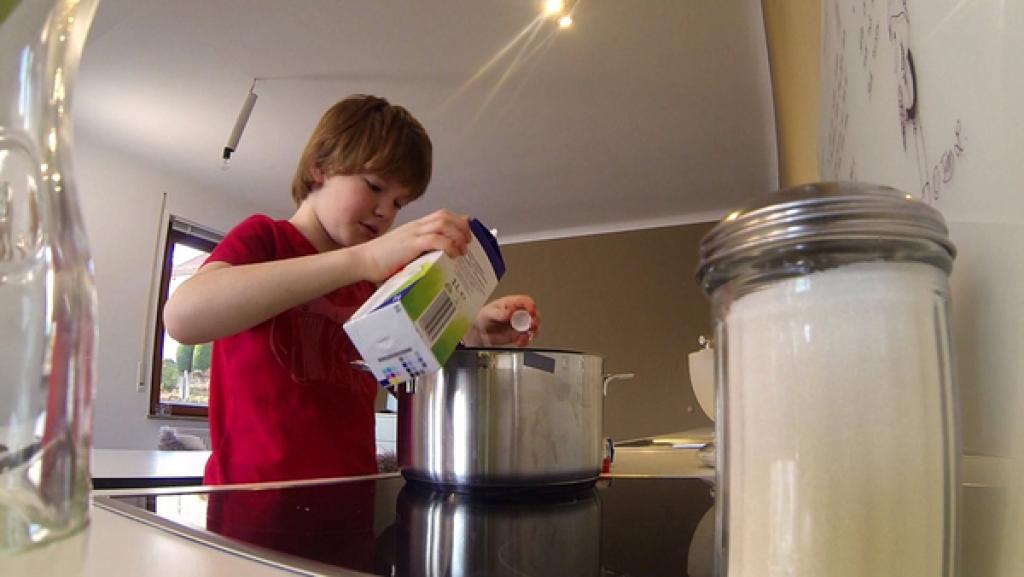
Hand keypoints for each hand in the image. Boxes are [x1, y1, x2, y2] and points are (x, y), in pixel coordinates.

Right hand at [353, 209, 471, 281]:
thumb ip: (418, 250)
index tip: (467, 232)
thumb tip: (434, 256)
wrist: (360, 261)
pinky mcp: (410, 244)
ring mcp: (412, 234)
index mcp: (414, 227)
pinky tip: (454, 254)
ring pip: (443, 224)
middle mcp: (415, 226)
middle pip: (445, 216)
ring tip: (463, 249)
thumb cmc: (379, 261)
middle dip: (461, 227)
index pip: (440, 215)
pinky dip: (449, 245)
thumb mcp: (403, 252)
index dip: (457, 221)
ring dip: (458, 236)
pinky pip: (435, 239)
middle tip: (468, 241)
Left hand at [463, 295, 539, 347]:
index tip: (530, 312)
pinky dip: (526, 341)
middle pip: (533, 314)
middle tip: (531, 325)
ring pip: (533, 326)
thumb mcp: (488, 313)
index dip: (530, 305)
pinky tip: (520, 342)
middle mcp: (517, 314)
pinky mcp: (517, 335)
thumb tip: (509, 312)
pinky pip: (526, 338)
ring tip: (527, 335)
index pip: (525, 301)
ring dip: (533, 331)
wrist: (478, 333)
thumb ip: (499, 313)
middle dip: (535, 319)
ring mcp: (519, 324)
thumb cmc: (482, 318)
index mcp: (511, 304)